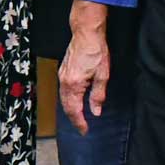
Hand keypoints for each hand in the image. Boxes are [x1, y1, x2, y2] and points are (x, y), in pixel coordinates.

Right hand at [58, 4, 110, 131]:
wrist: (86, 33)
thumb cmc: (96, 51)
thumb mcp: (102, 75)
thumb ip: (98, 96)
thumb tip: (96, 111)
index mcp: (74, 85)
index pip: (75, 110)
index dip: (80, 122)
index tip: (85, 130)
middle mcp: (65, 82)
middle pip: (66, 106)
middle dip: (74, 119)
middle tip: (82, 128)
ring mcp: (62, 76)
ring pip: (63, 99)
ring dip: (70, 110)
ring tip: (79, 118)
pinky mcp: (63, 71)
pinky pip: (63, 91)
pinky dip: (68, 100)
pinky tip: (74, 102)